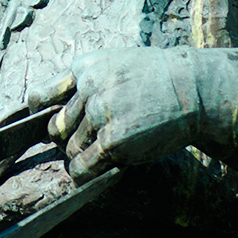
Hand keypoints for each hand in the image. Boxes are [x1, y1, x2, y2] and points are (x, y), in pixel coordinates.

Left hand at [35, 47, 237, 181]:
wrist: (194, 89)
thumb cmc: (158, 79)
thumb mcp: (118, 63)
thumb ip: (88, 81)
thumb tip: (53, 110)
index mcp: (84, 68)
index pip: (43, 97)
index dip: (45, 114)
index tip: (54, 126)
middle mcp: (88, 88)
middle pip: (58, 127)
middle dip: (69, 138)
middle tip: (90, 142)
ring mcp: (99, 114)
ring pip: (71, 148)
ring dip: (83, 155)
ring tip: (106, 152)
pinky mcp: (113, 140)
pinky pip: (83, 165)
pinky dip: (83, 173)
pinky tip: (92, 173)